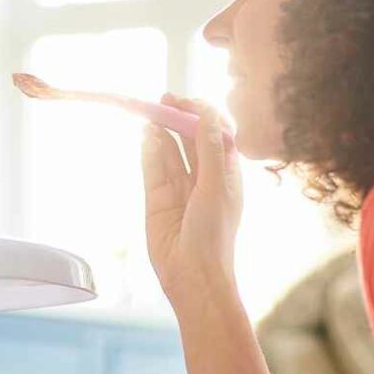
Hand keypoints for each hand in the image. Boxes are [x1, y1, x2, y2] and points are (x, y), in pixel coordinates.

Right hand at [143, 96, 241, 302]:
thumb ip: (210, 148)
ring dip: (162, 132)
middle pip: (189, 139)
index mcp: (227, 174)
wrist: (192, 275)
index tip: (188, 101)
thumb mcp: (217, 186)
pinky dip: (149, 151)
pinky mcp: (157, 199)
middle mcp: (203, 178)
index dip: (203, 115)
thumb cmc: (214, 234)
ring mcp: (179, 188)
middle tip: (164, 99)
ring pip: (169, 151)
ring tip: (151, 114)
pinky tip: (147, 136)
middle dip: (178, 118)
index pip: (216, 134)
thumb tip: (208, 113)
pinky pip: (153, 168)